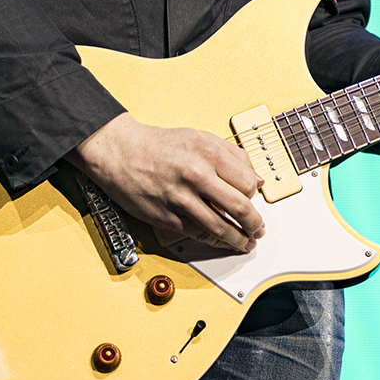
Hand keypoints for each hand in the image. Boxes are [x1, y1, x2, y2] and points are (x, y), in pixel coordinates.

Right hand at [66, 113, 264, 252]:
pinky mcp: (169, 217)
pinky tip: (224, 242)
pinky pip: (199, 234)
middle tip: (258, 228)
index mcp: (209, 152)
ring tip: (246, 242)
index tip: (254, 199)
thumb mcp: (201, 137)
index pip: (247, 182)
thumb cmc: (159, 145)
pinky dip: (216, 242)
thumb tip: (255, 179)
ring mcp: (182, 199)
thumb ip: (232, 155)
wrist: (121, 153)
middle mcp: (197, 175)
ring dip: (239, 239)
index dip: (254, 194)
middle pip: (240, 207)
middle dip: (254, 223)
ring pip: (221, 227)